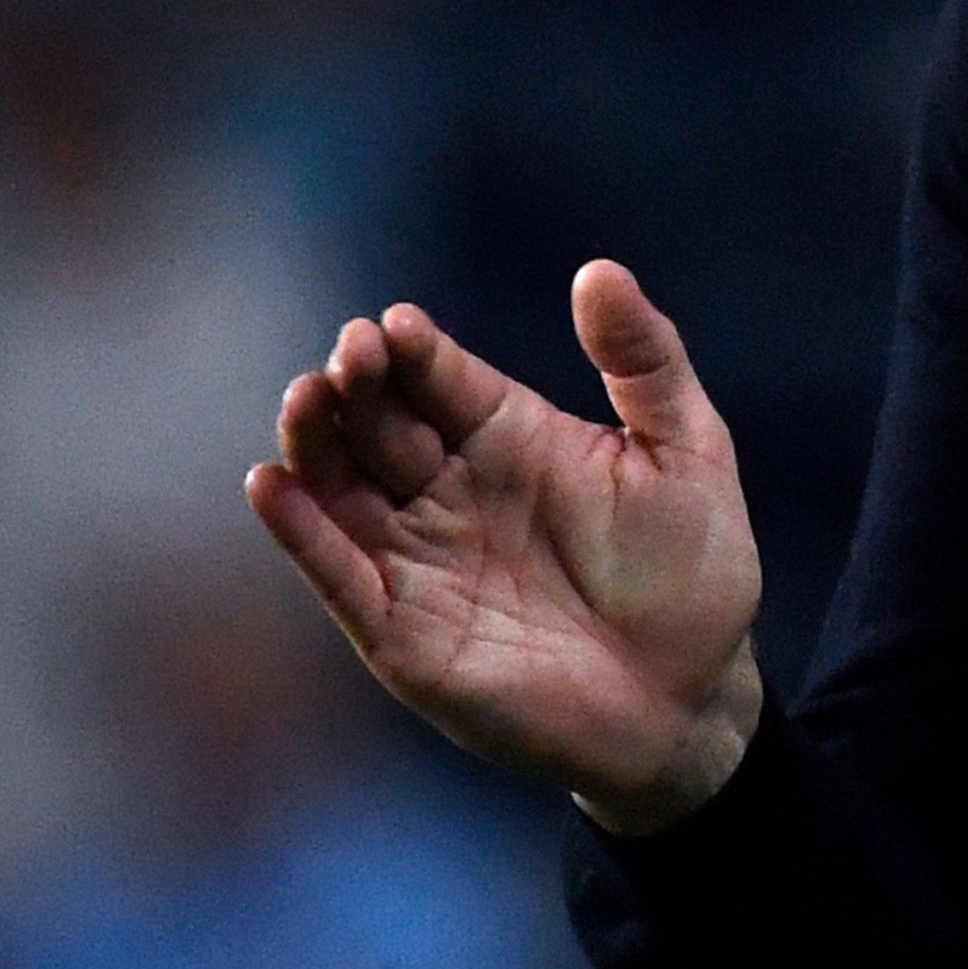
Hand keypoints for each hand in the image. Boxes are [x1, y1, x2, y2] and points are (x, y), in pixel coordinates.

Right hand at [245, 261, 764, 834]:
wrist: (690, 698)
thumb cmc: (694, 570)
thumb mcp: (687, 451)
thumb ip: (646, 360)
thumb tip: (600, 270)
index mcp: (510, 434)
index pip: (440, 376)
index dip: (413, 349)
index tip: (395, 325)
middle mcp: (451, 487)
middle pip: (377, 421)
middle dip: (355, 383)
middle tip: (349, 356)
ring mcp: (420, 556)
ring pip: (341, 486)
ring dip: (314, 441)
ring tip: (306, 401)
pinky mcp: (400, 629)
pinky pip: (337, 572)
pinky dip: (299, 531)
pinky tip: (273, 485)